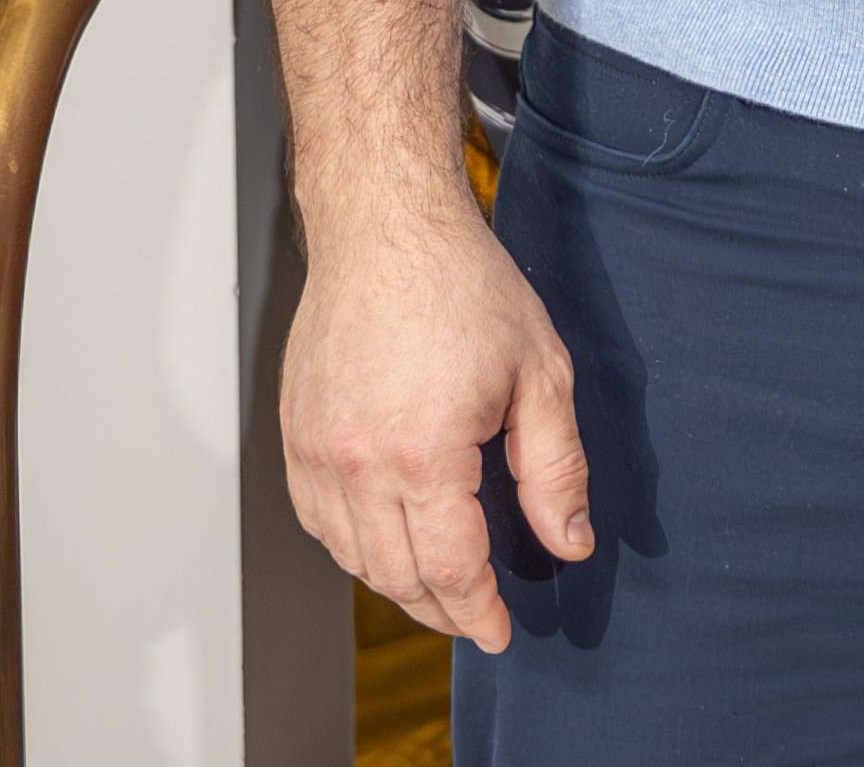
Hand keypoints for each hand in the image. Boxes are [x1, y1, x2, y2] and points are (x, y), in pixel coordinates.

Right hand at [281, 190, 585, 651]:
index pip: (449, 568)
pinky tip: (386, 544)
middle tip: (475, 618)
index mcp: (423, 454)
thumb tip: (569, 542)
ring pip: (351, 557)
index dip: (477, 612)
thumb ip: (556, 470)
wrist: (386, 230)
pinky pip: (317, 522)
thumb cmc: (466, 287)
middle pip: (395, 574)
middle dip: (439, 608)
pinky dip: (352, 547)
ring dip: (394, 584)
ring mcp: (315, 453)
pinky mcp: (294, 438)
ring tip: (439, 591)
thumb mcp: (540, 375)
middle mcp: (356, 464)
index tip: (498, 633)